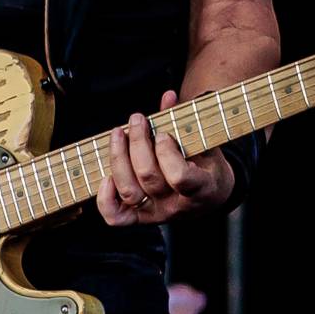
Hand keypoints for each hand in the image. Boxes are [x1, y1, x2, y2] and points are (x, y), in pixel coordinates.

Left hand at [96, 90, 235, 226]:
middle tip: (137, 120)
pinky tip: (106, 175)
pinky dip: (105, 198)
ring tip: (118, 133)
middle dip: (138, 143)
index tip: (163, 133)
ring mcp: (156, 213)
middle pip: (149, 177)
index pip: (180, 177)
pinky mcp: (139, 217)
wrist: (209, 195)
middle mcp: (176, 205)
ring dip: (118, 158)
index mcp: (201, 188)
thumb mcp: (203, 142)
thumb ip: (183, 120)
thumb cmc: (205, 164)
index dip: (167, 152)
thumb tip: (168, 96)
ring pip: (129, 191)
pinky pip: (116, 217)